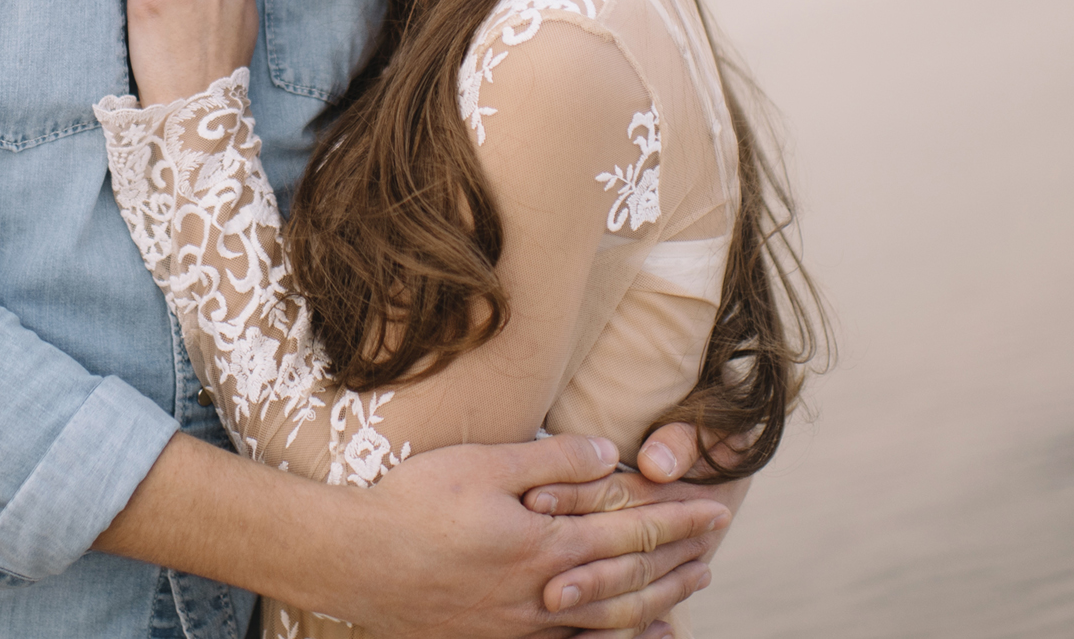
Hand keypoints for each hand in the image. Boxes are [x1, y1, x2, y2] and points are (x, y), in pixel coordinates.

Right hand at [326, 436, 728, 638]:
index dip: (677, 519)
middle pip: (631, 577)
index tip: (714, 509)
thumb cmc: (413, 506)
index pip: (632, 530)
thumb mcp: (482, 464)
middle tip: (716, 545)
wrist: (357, 563)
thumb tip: (609, 452)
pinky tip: (634, 634)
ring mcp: (525, 626)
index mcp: (546, 544)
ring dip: (658, 601)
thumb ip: (551, 460)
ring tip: (690, 588)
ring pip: (612, 619)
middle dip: (680, 559)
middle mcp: (546, 593)